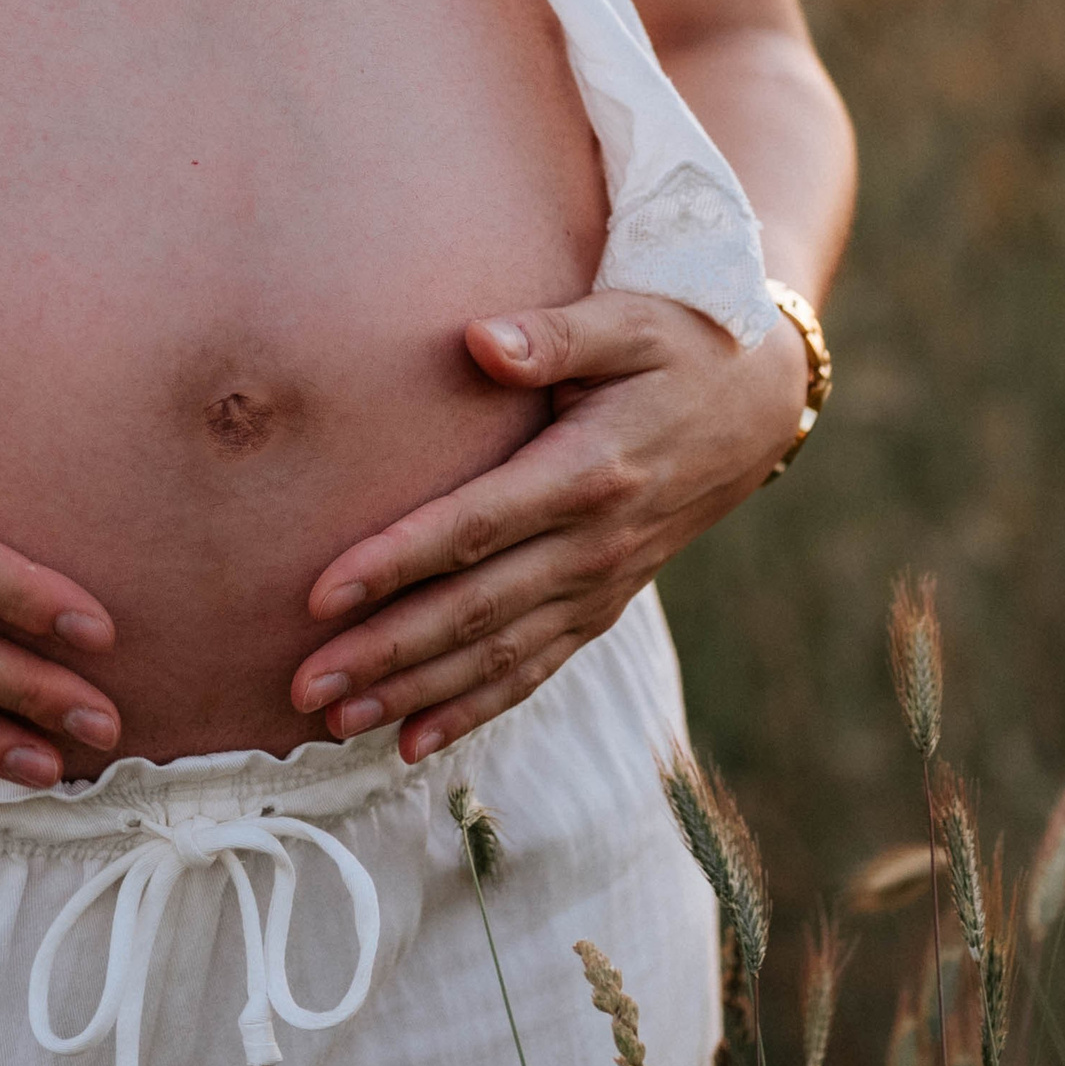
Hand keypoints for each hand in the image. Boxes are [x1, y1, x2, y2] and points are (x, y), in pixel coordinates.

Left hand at [289, 289, 809, 760]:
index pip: (474, 527)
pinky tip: (414, 743)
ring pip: (497, 655)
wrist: (762, 401)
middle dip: (384, 652)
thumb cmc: (679, 344)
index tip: (320, 593)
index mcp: (588, 473)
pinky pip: (534, 670)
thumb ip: (552, 335)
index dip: (395, 562)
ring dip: (414, 694)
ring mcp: (600, 585)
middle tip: (302, 685)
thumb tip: (481, 340)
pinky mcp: (602, 604)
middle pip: (472, 610)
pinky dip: (474, 709)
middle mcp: (594, 545)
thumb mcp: (627, 322)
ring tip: (336, 722)